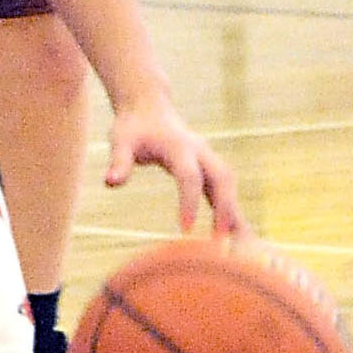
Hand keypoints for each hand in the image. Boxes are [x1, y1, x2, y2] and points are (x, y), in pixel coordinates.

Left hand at [103, 91, 244, 234]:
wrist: (148, 107)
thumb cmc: (132, 127)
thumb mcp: (120, 141)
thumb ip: (118, 161)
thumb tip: (110, 182)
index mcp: (179, 146)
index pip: (189, 177)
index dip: (189, 202)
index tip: (185, 230)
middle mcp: (200, 151)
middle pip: (221, 179)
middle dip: (225, 209)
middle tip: (221, 241)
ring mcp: (207, 158)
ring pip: (228, 184)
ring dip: (235, 212)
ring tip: (241, 245)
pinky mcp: (208, 167)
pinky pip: (225, 189)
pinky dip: (232, 210)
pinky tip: (236, 235)